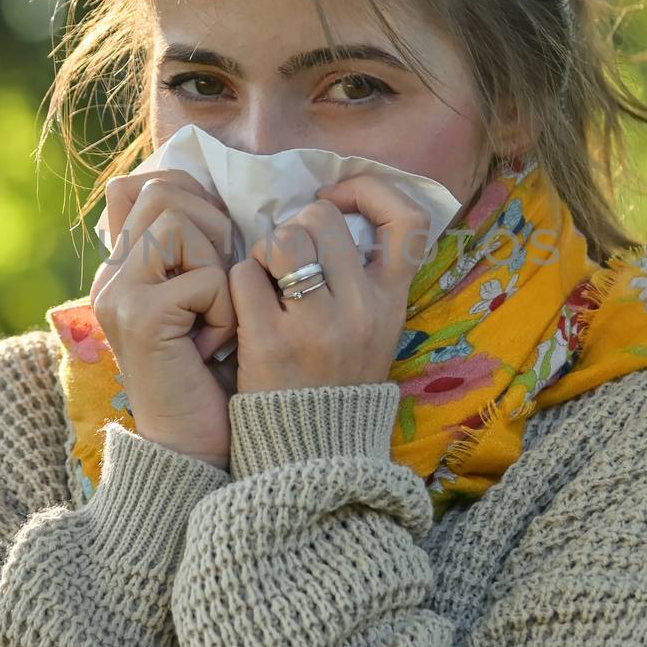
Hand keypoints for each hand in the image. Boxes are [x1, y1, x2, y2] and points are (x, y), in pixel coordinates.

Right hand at [90, 171, 236, 470]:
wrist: (195, 447)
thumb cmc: (214, 373)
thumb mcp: (204, 299)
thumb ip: (196, 250)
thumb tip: (212, 192)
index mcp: (122, 266)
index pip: (146, 185)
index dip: (195, 199)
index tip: (218, 248)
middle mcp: (110, 275)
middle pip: (164, 192)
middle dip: (212, 227)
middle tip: (219, 284)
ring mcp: (119, 295)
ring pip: (180, 223)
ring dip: (216, 265)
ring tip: (212, 313)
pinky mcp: (140, 319)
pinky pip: (203, 277)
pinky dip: (224, 309)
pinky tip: (213, 346)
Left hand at [228, 174, 431, 396]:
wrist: (311, 456)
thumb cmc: (336, 382)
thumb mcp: (375, 330)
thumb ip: (364, 278)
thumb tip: (332, 209)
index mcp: (391, 302)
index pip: (408, 219)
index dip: (370, 190)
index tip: (337, 200)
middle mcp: (361, 309)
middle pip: (322, 216)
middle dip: (295, 226)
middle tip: (287, 261)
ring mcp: (316, 326)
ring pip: (281, 237)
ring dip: (263, 252)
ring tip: (265, 282)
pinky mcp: (269, 343)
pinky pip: (243, 274)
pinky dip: (238, 283)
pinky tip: (244, 308)